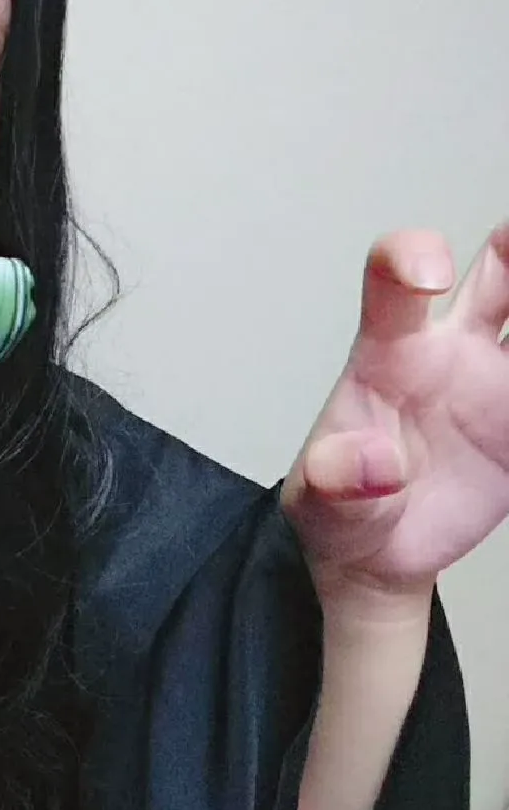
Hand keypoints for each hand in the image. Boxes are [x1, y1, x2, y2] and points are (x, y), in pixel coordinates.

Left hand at [280, 223, 508, 604]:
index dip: (412, 257)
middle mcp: (452, 351)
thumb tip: (376, 465)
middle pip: (502, 266)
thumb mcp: (319, 498)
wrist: (373, 553)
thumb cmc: (336, 502)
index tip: (430, 277)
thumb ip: (336, 477)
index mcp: (390, 352)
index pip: (394, 279)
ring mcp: (500, 382)